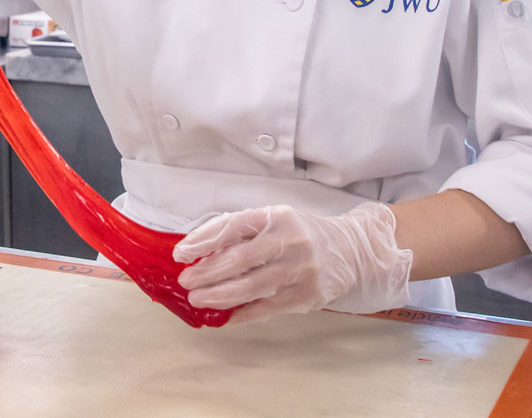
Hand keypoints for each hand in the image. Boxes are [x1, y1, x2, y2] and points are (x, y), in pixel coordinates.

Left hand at [174, 203, 412, 321]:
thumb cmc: (300, 234)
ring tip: (199, 299)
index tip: (181, 254)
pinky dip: (242, 313)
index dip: (203, 241)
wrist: (350, 251)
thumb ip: (242, 233)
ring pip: (251, 287)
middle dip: (207, 273)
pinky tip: (224, 316)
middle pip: (239, 259)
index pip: (232, 226)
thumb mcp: (274, 221)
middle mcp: (290, 241)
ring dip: (219, 296)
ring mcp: (300, 270)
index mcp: (277, 216)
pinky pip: (267, 308)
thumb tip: (200, 252)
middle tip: (186, 282)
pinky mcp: (307, 295)